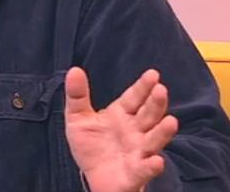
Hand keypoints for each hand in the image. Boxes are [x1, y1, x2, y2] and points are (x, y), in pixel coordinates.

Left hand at [64, 67, 178, 191]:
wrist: (92, 175)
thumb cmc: (91, 144)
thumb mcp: (78, 117)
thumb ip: (77, 95)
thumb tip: (74, 70)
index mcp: (121, 115)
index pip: (134, 98)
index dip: (143, 87)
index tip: (153, 74)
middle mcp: (135, 131)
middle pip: (148, 115)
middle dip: (155, 104)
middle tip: (161, 90)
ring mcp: (138, 152)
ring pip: (153, 140)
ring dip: (162, 132)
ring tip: (171, 121)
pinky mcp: (135, 173)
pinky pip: (145, 169)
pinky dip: (151, 166)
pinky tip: (156, 161)